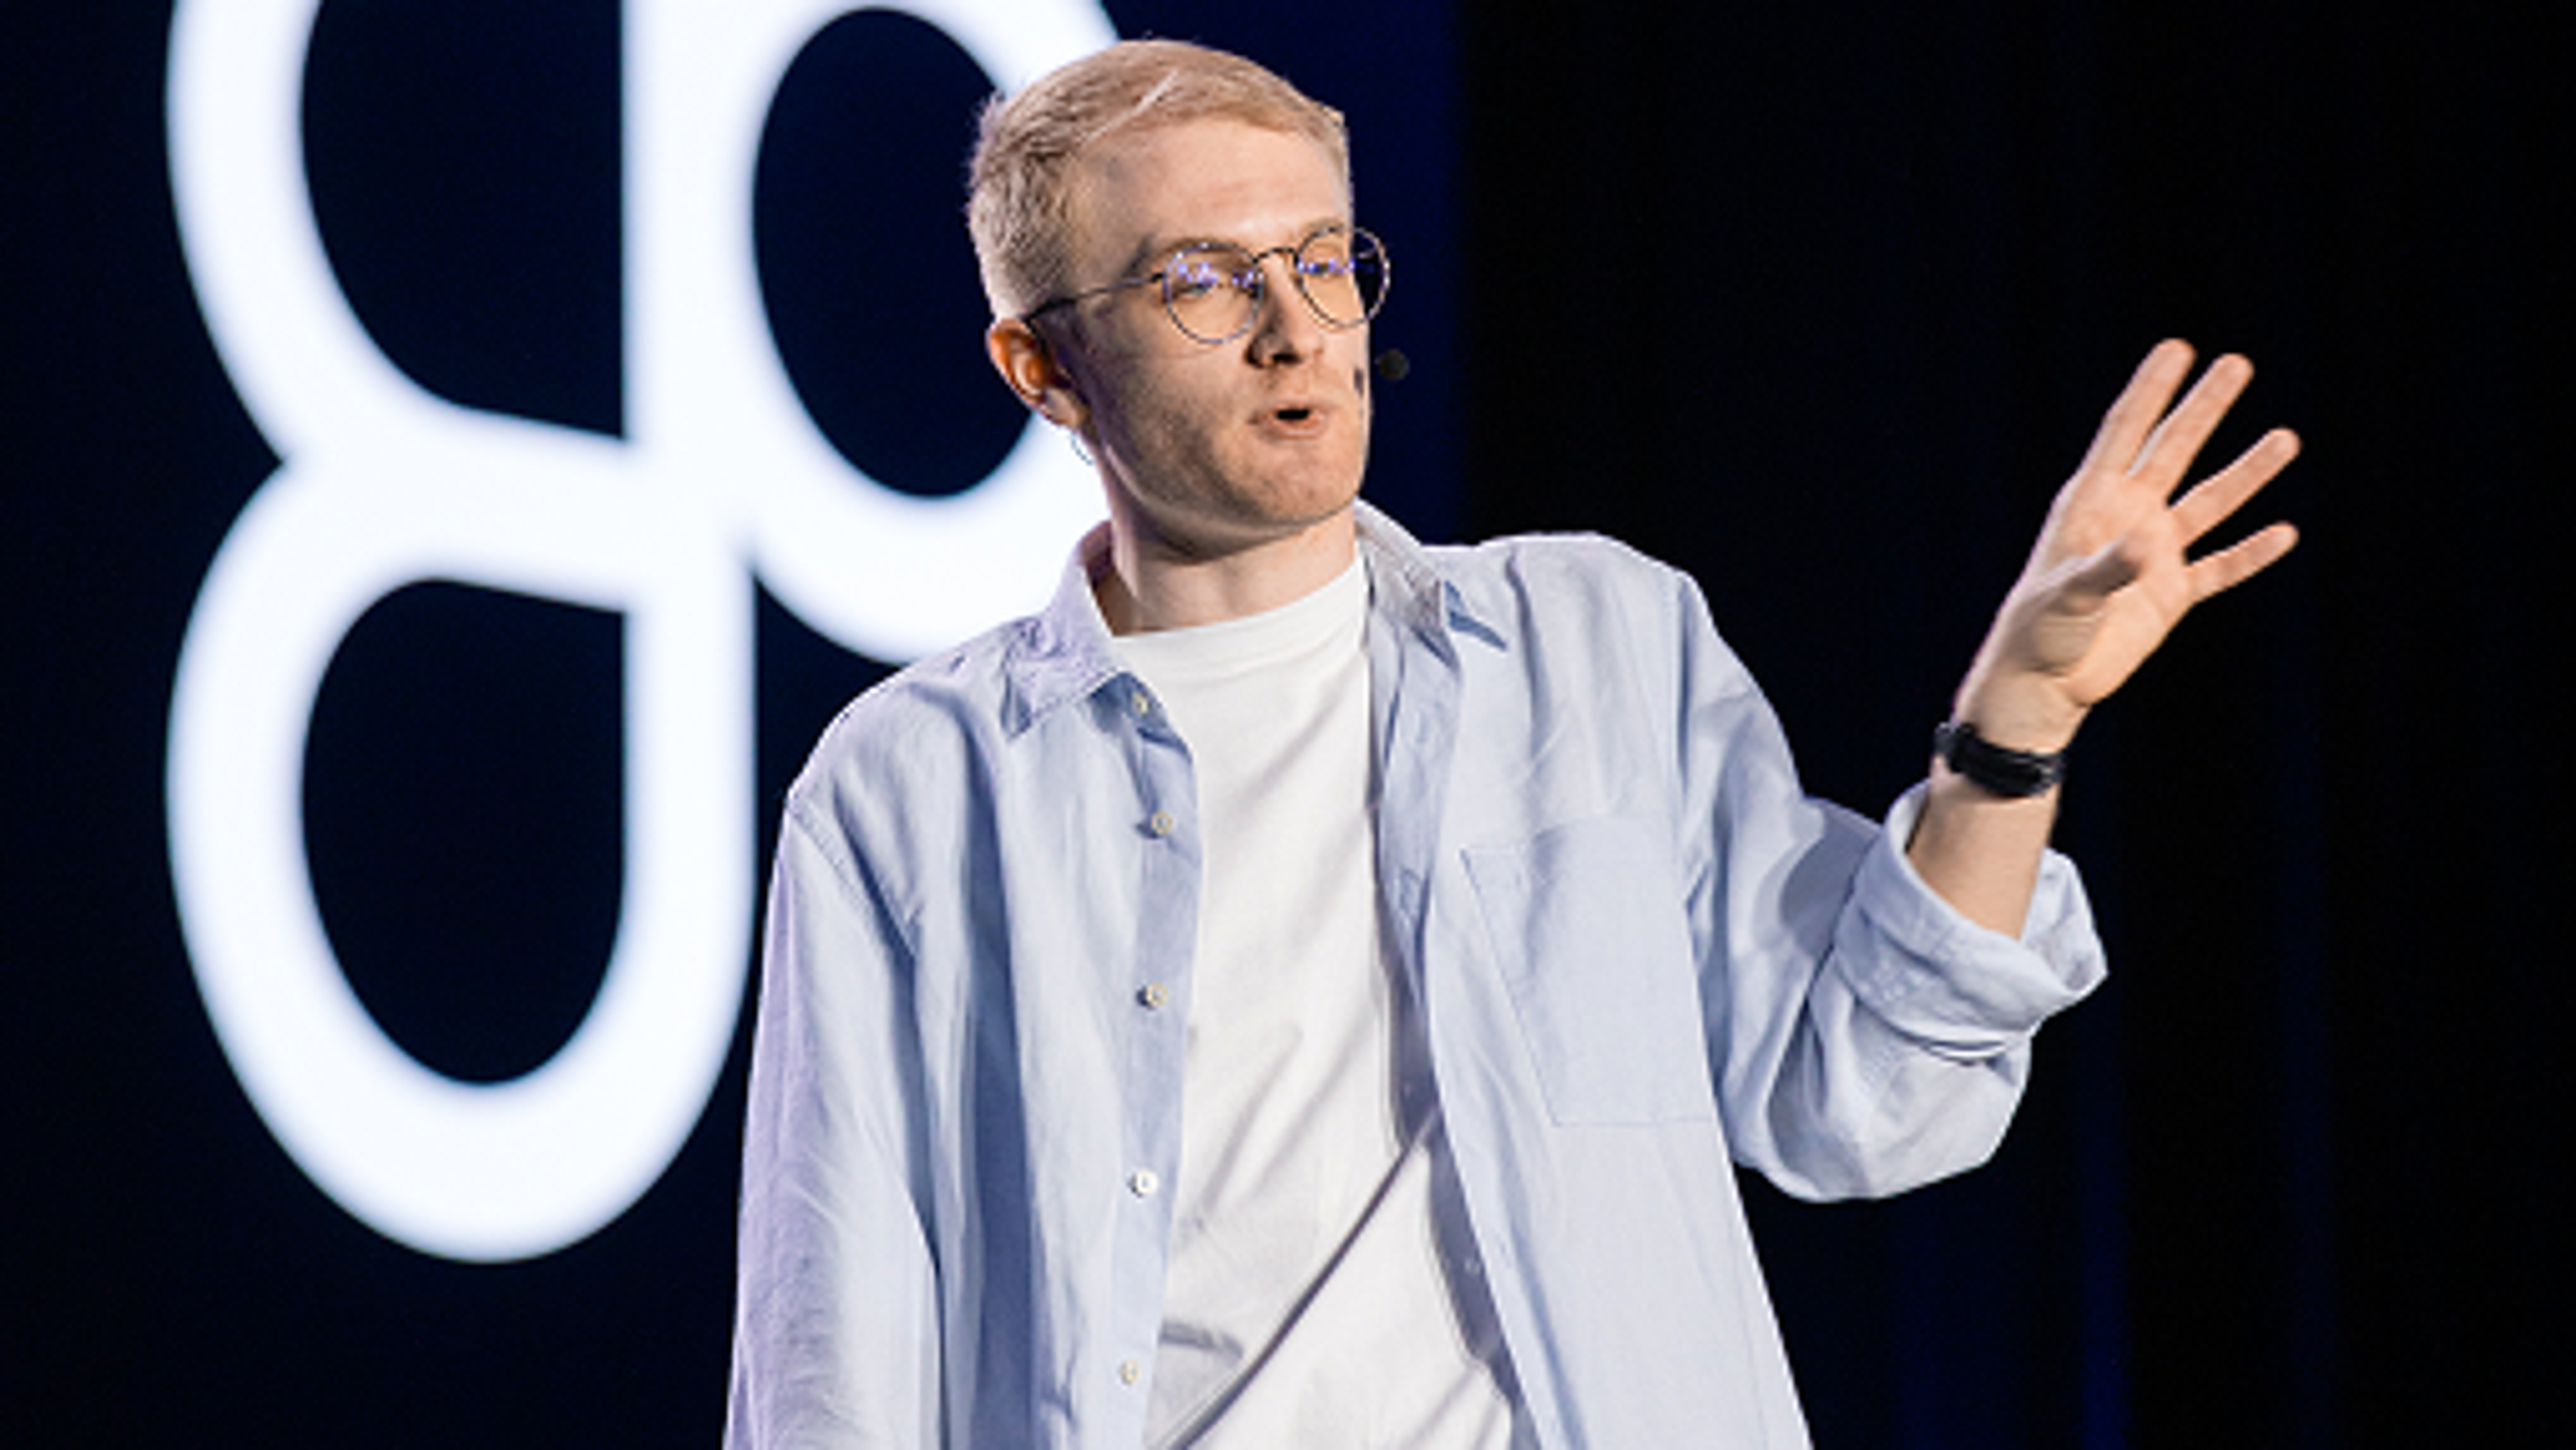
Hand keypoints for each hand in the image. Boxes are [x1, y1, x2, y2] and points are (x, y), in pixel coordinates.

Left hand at [1954, 339, 2301, 750]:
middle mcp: (2127, 519)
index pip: (2124, 433)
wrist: (2042, 684)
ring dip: (2246, 473)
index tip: (2177, 348)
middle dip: (2203, 409)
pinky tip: (2283, 532)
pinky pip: (2219, 568)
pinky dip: (2250, 553)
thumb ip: (2106, 568)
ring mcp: (2151, 556)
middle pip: (2172, 451)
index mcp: (2090, 504)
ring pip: (2208, 503)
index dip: (2150, 390)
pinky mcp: (2170, 596)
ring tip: (2285, 439)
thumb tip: (2149, 544)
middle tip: (2237, 364)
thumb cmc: (2038, 633)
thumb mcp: (2066, 597)